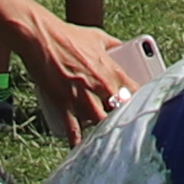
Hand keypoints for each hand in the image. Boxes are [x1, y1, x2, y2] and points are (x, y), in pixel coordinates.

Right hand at [5, 17, 138, 136]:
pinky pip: (73, 128)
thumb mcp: (97, 36)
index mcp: (111, 70)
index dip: (140, 102)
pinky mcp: (64, 103)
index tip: (141, 109)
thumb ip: (113, 44)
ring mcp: (82, 96)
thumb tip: (122, 46)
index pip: (135, 92)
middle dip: (122, 118)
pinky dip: (77, 140)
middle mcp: (100, 86)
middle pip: (119, 111)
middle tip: (124, 126)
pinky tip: (80, 148)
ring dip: (103, 129)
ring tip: (106, 136)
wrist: (41, 38)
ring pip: (100, 122)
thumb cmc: (68, 35)